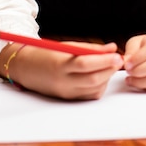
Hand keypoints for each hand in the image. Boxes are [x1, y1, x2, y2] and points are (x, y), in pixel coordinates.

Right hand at [0, 41, 123, 99]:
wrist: (26, 68)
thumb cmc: (47, 53)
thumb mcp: (67, 46)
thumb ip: (91, 48)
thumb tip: (112, 48)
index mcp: (60, 65)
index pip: (86, 64)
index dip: (104, 60)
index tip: (118, 55)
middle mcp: (63, 82)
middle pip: (93, 79)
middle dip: (110, 70)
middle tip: (119, 60)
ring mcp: (66, 92)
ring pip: (94, 88)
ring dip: (107, 77)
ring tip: (110, 65)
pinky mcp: (69, 98)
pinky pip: (90, 95)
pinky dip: (100, 85)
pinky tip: (101, 75)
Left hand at [123, 35, 145, 92]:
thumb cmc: (144, 48)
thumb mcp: (135, 43)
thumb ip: (130, 51)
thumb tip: (125, 61)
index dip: (137, 58)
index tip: (126, 64)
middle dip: (139, 71)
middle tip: (129, 72)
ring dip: (141, 82)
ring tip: (131, 80)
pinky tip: (141, 84)